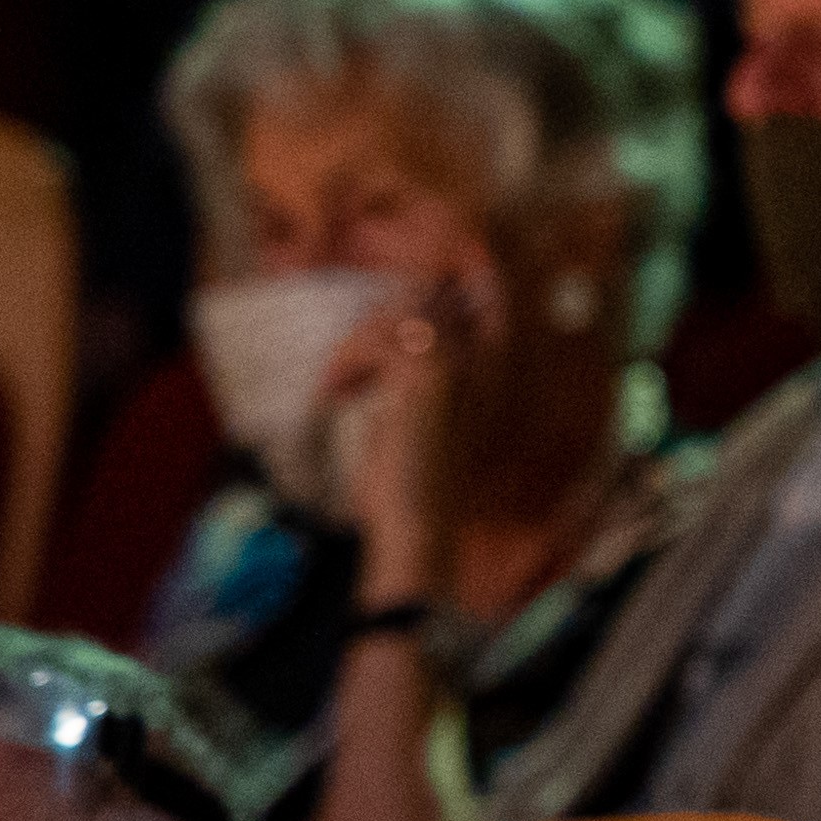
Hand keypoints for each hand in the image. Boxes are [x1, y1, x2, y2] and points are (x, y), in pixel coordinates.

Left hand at [314, 294, 471, 603]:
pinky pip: (377, 341)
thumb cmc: (410, 476)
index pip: (445, 297)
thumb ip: (407, 366)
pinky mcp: (428, 377)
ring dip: (354, 345)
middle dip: (374, 323)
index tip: (365, 351)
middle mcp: (481, 357)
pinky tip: (335, 395)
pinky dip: (347, 363)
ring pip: (395, 315)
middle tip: (347, 369)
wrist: (417, 524)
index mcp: (485, 365)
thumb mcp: (411, 410)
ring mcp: (459, 363)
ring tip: (337, 384)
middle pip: (420, 295)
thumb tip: (379, 322)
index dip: (401, 307)